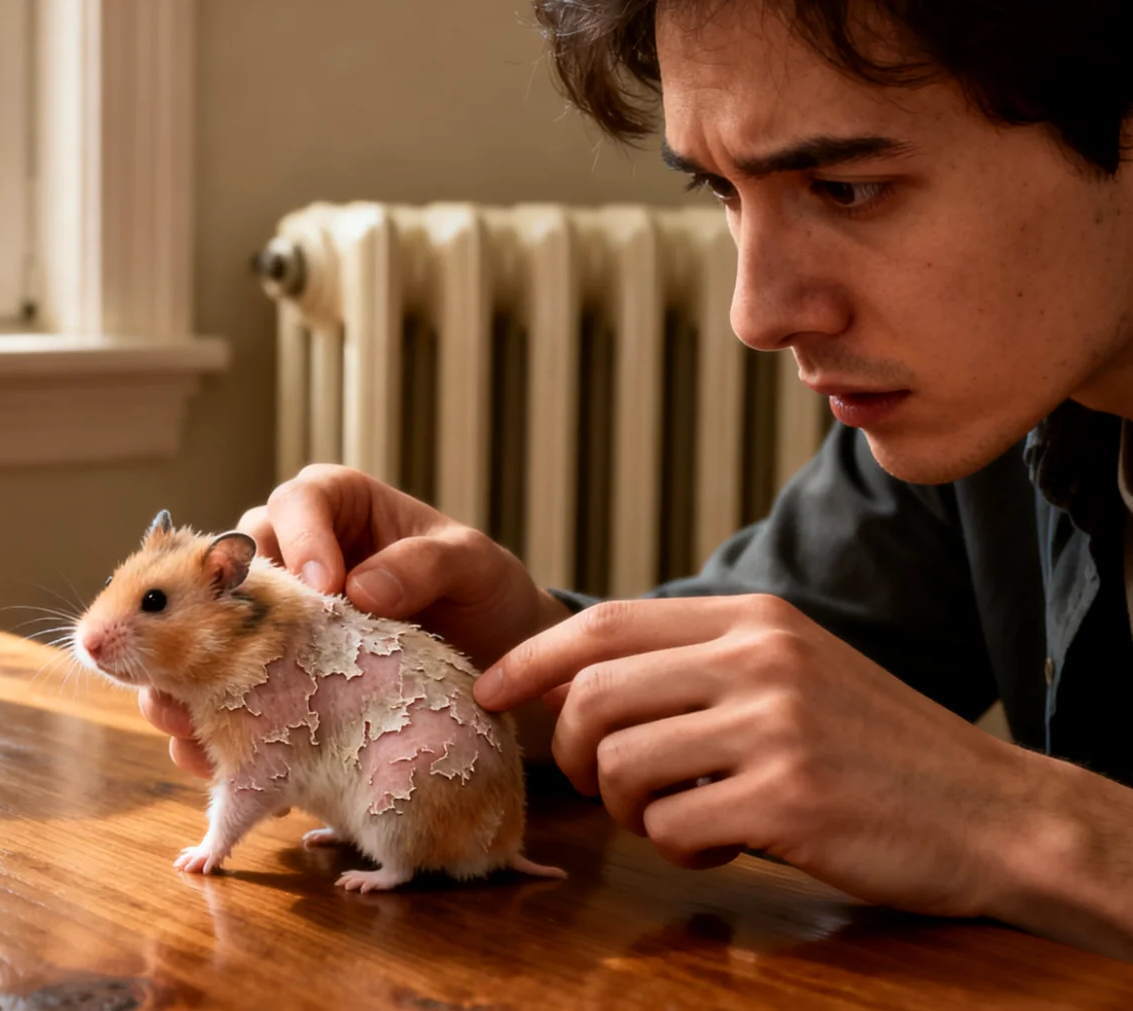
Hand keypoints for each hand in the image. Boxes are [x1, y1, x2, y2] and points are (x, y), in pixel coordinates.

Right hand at [142, 464, 571, 778]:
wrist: (494, 664)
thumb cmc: (481, 594)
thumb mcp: (473, 566)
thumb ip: (425, 564)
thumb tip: (360, 587)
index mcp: (333, 505)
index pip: (295, 506)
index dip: (299, 540)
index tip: (327, 587)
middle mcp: (286, 552)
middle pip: (224, 569)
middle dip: (212, 613)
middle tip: (221, 652)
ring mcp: (267, 616)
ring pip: (201, 635)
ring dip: (183, 678)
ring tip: (182, 712)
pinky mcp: (266, 675)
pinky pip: (219, 694)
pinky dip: (208, 727)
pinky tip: (206, 755)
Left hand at [473, 593, 1065, 920]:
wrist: (996, 814)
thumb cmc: (877, 750)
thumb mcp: (792, 671)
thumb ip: (699, 665)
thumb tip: (577, 682)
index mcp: (755, 618)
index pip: (604, 623)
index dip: (531, 661)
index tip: (490, 691)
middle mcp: (760, 658)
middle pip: (593, 696)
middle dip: (570, 752)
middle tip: (599, 784)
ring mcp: (775, 726)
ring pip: (619, 765)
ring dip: (626, 809)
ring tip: (677, 816)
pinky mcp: (788, 800)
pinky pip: (669, 828)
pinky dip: (680, 848)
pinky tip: (726, 843)